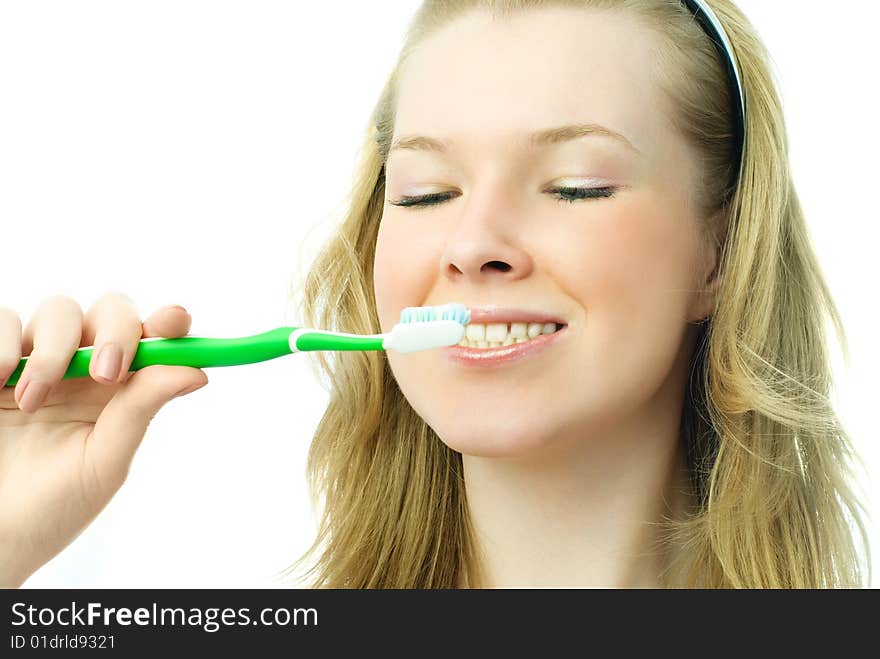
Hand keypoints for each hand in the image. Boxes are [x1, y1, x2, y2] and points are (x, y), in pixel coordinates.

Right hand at [0, 292, 207, 586]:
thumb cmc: (50, 507)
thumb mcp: (103, 462)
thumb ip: (141, 409)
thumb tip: (196, 372)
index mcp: (122, 390)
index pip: (155, 340)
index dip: (169, 323)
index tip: (174, 321)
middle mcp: (85, 368)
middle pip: (112, 311)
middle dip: (115, 331)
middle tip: (107, 373)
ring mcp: (38, 360)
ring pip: (60, 310)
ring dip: (52, 351)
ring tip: (30, 402)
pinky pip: (3, 318)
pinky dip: (3, 344)